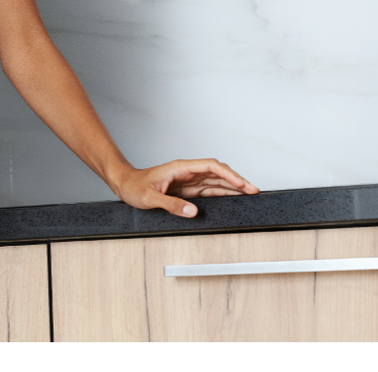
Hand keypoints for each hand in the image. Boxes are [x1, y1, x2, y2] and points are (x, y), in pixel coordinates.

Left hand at [110, 158, 258, 218]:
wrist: (124, 184)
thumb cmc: (134, 186)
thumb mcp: (150, 197)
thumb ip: (171, 204)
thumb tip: (192, 211)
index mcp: (181, 168)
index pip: (211, 167)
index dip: (228, 174)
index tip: (241, 183)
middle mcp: (187, 172)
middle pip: (218, 173)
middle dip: (236, 180)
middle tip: (253, 190)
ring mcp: (188, 180)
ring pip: (215, 181)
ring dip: (232, 186)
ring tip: (249, 193)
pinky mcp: (187, 189)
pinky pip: (208, 190)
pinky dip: (222, 193)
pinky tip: (232, 197)